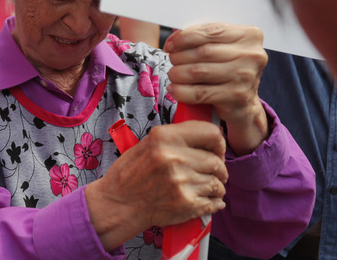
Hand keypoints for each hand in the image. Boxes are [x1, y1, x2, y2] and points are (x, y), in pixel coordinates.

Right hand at [86, 121, 227, 249]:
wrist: (118, 204)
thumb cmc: (130, 173)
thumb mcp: (148, 144)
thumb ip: (176, 138)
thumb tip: (208, 138)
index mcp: (164, 137)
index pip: (211, 133)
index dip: (218, 143)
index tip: (216, 150)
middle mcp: (174, 157)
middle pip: (216, 162)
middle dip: (218, 169)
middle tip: (213, 173)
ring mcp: (182, 182)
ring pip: (217, 183)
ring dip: (215, 187)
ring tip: (204, 188)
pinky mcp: (186, 204)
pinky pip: (214, 202)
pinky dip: (213, 202)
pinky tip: (204, 200)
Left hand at [164, 23, 268, 154]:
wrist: (244, 102)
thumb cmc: (228, 67)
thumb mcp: (223, 47)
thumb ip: (203, 37)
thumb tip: (174, 39)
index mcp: (250, 36)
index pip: (211, 31)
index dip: (185, 37)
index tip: (169, 44)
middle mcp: (252, 55)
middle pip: (203, 51)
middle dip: (180, 55)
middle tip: (172, 60)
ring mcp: (246, 77)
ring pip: (199, 71)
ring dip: (178, 73)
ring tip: (173, 74)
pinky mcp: (237, 97)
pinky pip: (200, 93)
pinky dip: (182, 91)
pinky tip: (174, 89)